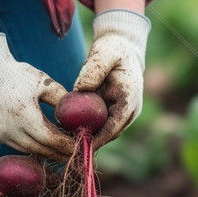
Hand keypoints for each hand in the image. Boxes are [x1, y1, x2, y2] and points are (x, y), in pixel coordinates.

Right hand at [0, 33, 74, 160]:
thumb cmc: (18, 76)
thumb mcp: (44, 83)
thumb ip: (62, 99)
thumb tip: (79, 116)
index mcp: (23, 114)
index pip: (50, 138)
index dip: (66, 145)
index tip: (81, 147)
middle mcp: (9, 128)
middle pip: (40, 149)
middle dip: (60, 153)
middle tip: (77, 156)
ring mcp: (0, 133)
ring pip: (29, 150)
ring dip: (47, 152)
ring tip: (65, 153)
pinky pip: (19, 146)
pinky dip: (34, 147)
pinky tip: (47, 146)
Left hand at [73, 9, 149, 147]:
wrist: (123, 49)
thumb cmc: (114, 50)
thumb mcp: (104, 54)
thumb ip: (94, 69)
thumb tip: (81, 89)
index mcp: (130, 97)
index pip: (116, 124)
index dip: (100, 137)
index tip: (82, 144)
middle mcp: (130, 109)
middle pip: (111, 133)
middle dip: (93, 141)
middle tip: (69, 147)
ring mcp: (122, 112)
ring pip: (106, 132)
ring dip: (90, 137)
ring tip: (67, 142)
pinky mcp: (113, 111)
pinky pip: (101, 125)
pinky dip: (88, 129)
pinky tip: (70, 131)